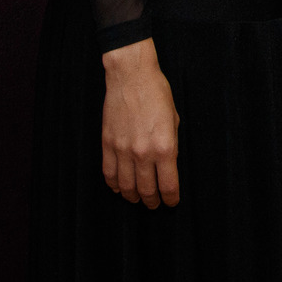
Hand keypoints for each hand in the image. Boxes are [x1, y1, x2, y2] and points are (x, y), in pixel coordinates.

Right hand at [100, 39, 179, 207]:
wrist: (131, 76)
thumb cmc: (157, 94)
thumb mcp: (174, 121)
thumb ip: (171, 146)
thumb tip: (167, 166)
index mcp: (165, 147)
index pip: (169, 185)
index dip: (171, 199)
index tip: (172, 202)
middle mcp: (143, 153)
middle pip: (147, 190)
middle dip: (152, 201)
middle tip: (155, 204)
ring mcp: (123, 150)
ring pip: (126, 186)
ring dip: (133, 197)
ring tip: (137, 199)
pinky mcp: (108, 144)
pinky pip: (109, 173)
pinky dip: (114, 185)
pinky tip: (119, 188)